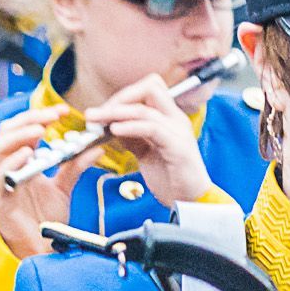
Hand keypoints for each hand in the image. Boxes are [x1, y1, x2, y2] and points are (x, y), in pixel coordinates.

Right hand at [0, 106, 98, 259]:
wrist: (42, 252)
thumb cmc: (46, 220)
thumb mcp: (64, 188)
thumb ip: (75, 167)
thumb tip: (97, 147)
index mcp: (20, 163)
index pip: (22, 129)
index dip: (39, 116)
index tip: (62, 110)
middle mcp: (7, 169)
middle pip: (6, 133)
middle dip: (28, 120)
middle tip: (51, 117)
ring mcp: (0, 185)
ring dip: (18, 137)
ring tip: (39, 131)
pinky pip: (0, 178)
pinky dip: (12, 163)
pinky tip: (28, 155)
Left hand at [83, 72, 211, 208]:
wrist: (192, 203)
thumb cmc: (172, 181)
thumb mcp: (146, 153)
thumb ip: (132, 137)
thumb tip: (111, 125)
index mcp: (170, 118)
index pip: (149, 89)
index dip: (125, 95)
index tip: (104, 111)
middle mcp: (176, 119)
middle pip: (150, 87)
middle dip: (120, 97)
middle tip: (97, 114)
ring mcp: (178, 131)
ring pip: (145, 109)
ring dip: (116, 112)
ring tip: (96, 120)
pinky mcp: (178, 147)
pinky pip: (151, 128)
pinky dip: (130, 126)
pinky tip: (114, 130)